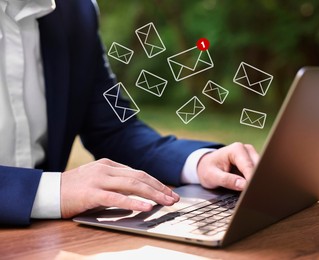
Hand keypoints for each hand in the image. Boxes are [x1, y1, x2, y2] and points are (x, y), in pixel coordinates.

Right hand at [60, 158, 178, 217]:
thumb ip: (116, 182)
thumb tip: (138, 191)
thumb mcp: (98, 180)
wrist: (47, 191)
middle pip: (140, 177)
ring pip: (133, 185)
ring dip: (153, 194)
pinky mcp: (91, 193)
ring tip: (167, 202)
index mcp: (109, 164)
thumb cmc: (74, 189)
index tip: (168, 192)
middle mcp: (106, 168)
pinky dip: (133, 203)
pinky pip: (116, 198)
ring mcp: (98, 179)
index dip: (156, 183)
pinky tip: (146, 207)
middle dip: (160, 188)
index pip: (139, 173)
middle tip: (174, 198)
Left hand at [197, 142, 258, 190]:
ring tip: (253, 193)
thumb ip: (227, 180)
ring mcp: (251, 156)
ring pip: (262, 170)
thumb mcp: (212, 176)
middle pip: (259, 167)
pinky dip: (256, 181)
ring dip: (258, 181)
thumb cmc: (208, 169)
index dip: (252, 180)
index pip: (249, 167)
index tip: (253, 192)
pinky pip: (259, 173)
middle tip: (254, 194)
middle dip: (257, 181)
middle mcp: (247, 150)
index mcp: (236, 149)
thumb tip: (243, 185)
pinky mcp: (253, 163)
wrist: (206, 165)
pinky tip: (252, 189)